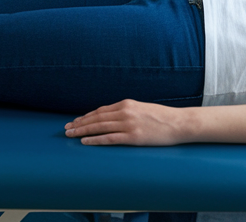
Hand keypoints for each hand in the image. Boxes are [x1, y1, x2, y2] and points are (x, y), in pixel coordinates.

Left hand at [65, 100, 186, 145]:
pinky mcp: (133, 136)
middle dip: (79, 123)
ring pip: (99, 127)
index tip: (76, 121)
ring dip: (82, 131)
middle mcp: (125, 112)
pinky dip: (95, 140)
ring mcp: (128, 124)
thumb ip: (128, 112)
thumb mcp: (142, 109)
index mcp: (127, 104)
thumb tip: (114, 118)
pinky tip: (85, 142)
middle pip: (96, 118)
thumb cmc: (162, 118)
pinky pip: (109, 138)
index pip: (100, 111)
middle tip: (66, 129)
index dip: (86, 116)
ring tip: (71, 135)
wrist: (179, 123)